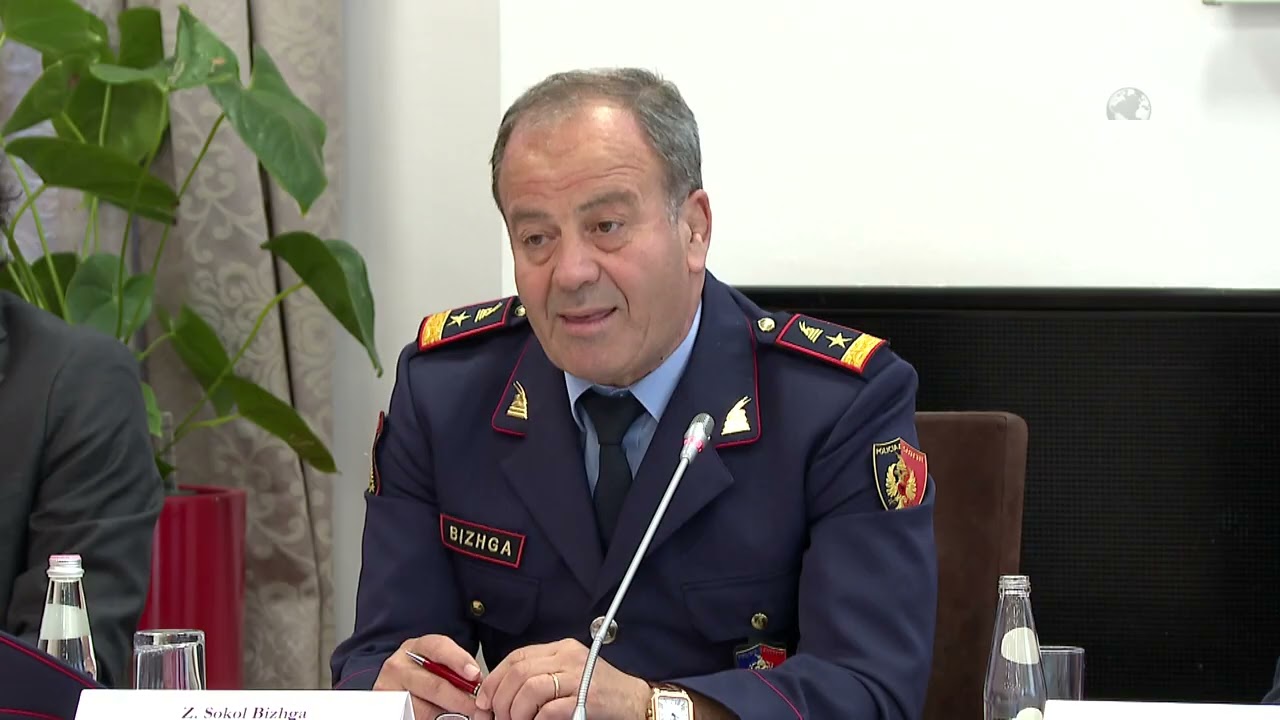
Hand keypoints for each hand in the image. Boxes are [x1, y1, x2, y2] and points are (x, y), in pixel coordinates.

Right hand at [373, 635, 482, 719]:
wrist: (397, 693)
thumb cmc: (424, 677)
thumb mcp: (436, 667)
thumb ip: (455, 672)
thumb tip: (480, 686)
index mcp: (415, 648)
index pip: (438, 647)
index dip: (459, 660)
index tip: (474, 675)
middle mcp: (398, 665)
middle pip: (434, 684)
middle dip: (460, 698)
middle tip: (477, 708)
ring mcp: (388, 688)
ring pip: (424, 708)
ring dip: (447, 714)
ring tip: (462, 715)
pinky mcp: (387, 709)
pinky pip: (415, 717)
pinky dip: (433, 719)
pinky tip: (440, 718)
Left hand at [474, 638, 649, 719]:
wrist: (637, 701)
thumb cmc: (601, 692)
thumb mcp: (569, 675)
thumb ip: (540, 678)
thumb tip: (499, 696)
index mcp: (561, 648)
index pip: (517, 657)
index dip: (495, 679)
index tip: (483, 700)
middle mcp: (569, 657)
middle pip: (519, 671)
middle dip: (500, 698)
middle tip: (496, 717)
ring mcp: (579, 676)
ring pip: (530, 688)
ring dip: (515, 711)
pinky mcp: (588, 698)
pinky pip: (551, 709)